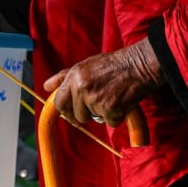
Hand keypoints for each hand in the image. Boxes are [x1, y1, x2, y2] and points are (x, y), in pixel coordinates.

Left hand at [43, 38, 163, 125]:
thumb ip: (65, 77)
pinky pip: (110, 122)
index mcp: (74, 76)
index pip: (60, 103)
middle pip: (76, 115)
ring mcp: (95, 99)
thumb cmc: (115, 64)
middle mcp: (82, 88)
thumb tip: (47, 86)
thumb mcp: (86, 65)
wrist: (140, 64)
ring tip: (113, 97)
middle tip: (99, 103)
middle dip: (86, 114)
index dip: (66, 111)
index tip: (72, 114)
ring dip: (103, 114)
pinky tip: (122, 102)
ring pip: (93, 119)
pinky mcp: (109, 109)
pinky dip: (117, 116)